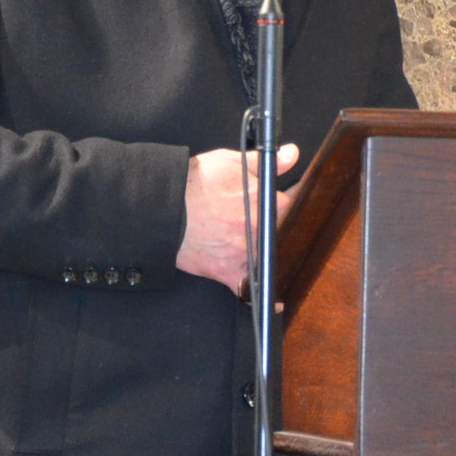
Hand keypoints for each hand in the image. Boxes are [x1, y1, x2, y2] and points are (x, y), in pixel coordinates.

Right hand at [175, 145, 299, 294]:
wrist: (163, 205)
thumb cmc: (196, 182)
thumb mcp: (232, 162)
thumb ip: (267, 162)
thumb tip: (293, 153)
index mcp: (264, 203)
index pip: (291, 206)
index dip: (288, 205)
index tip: (282, 206)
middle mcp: (258, 231)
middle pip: (281, 235)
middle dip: (277, 230)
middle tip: (262, 225)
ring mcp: (243, 254)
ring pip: (268, 259)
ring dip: (271, 256)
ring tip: (264, 251)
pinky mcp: (225, 271)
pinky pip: (247, 290)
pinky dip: (263, 298)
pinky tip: (276, 301)